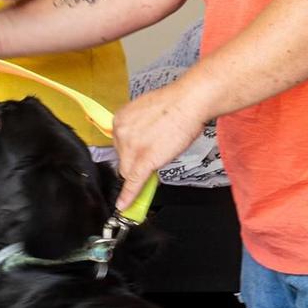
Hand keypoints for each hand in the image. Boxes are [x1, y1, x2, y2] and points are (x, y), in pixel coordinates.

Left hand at [112, 82, 208, 209]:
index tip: (138, 154)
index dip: (131, 151)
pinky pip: (134, 182)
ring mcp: (131, 148)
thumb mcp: (146, 112)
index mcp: (119, 120)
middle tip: (155, 151)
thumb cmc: (175, 104)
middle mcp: (120, 133)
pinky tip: (125, 205)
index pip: (119, 145)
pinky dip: (129, 195)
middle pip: (123, 158)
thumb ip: (138, 128)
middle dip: (136, 160)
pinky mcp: (144, 160)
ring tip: (160, 155)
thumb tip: (141, 143)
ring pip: (130, 170)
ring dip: (142, 170)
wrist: (188, 102)